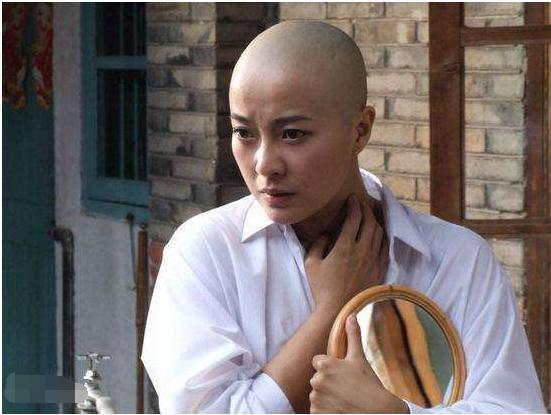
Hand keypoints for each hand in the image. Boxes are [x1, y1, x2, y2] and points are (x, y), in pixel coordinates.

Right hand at [305, 195, 387, 312]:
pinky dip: (382, 236)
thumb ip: (318, 243)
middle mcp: (362, 251)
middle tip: (361, 204)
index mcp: (345, 247)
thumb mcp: (311, 263)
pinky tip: (377, 235)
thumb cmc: (321, 288)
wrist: (339, 310)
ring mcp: (373, 261)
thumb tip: (326, 234)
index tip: (352, 199)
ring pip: (380, 233)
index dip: (354, 205)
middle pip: (370, 222)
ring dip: (375, 221)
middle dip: (366, 209)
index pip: (354, 218)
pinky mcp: (379, 270)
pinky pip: (384, 247)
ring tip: (369, 216)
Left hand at [309, 314, 408, 413]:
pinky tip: (340, 409)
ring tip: (344, 400)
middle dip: (328, 382)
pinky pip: (316, 410)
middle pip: (317, 378)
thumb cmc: (369, 385)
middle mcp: (317, 381)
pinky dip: (325, 410)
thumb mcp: (360, 359)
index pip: (318, 361)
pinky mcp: (316, 414)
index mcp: (325, 365)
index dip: (329, 367)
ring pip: (317, 394)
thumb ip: (353, 336)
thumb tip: (351, 316)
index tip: (341, 373)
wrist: (377, 413)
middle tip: (346, 388)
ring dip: (326, 397)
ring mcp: (316, 399)